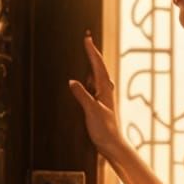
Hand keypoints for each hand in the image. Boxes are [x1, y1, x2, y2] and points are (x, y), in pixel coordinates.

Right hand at [68, 32, 125, 160]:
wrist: (112, 145)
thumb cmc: (104, 130)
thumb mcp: (91, 111)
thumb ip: (82, 96)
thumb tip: (72, 81)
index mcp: (104, 89)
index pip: (97, 65)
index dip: (92, 51)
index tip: (87, 38)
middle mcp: (105, 91)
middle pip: (98, 67)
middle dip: (92, 53)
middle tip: (86, 39)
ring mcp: (103, 97)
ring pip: (96, 76)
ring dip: (90, 64)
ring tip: (85, 53)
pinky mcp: (99, 104)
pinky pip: (93, 86)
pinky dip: (88, 78)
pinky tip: (84, 79)